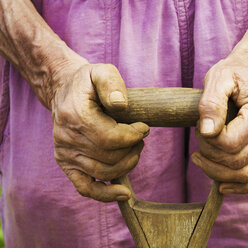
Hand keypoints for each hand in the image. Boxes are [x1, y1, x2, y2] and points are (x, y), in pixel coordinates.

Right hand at [51, 63, 148, 201]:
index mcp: (76, 115)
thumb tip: (121, 104)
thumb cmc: (88, 82)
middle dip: (133, 149)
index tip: (144, 127)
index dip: (133, 136)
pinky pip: (85, 187)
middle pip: (110, 157)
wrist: (64, 91)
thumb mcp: (101, 71)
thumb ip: (111, 83)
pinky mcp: (66, 164)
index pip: (110, 138)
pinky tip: (124, 193)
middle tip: (140, 138)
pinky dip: (106, 194)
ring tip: (135, 150)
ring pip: (104, 172)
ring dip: (127, 164)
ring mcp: (65, 153)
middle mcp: (66, 138)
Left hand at [191, 52, 247, 193]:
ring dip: (218, 173)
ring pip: (246, 176)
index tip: (199, 128)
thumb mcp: (219, 78)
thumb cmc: (236, 73)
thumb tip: (207, 132)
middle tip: (199, 138)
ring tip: (201, 157)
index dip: (207, 141)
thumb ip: (211, 104)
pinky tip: (221, 184)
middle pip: (236, 163)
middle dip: (209, 156)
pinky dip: (241, 187)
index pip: (230, 144)